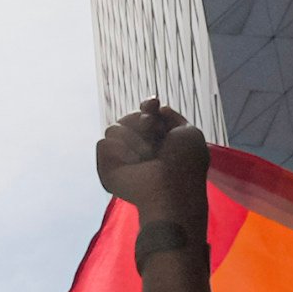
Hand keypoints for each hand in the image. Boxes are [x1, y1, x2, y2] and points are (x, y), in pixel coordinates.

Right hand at [95, 98, 210, 227]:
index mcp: (158, 140)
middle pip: (130, 117)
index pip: (145, 114)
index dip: (148, 106)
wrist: (170, 188)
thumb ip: (172, 118)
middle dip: (143, 121)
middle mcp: (139, 147)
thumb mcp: (188, 132)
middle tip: (153, 131)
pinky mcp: (106, 166)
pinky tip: (133, 162)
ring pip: (115, 127)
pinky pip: (104, 142)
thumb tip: (154, 107)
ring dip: (134, 137)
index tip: (153, 103)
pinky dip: (121, 149)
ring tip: (146, 154)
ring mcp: (121, 157)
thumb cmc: (184, 164)